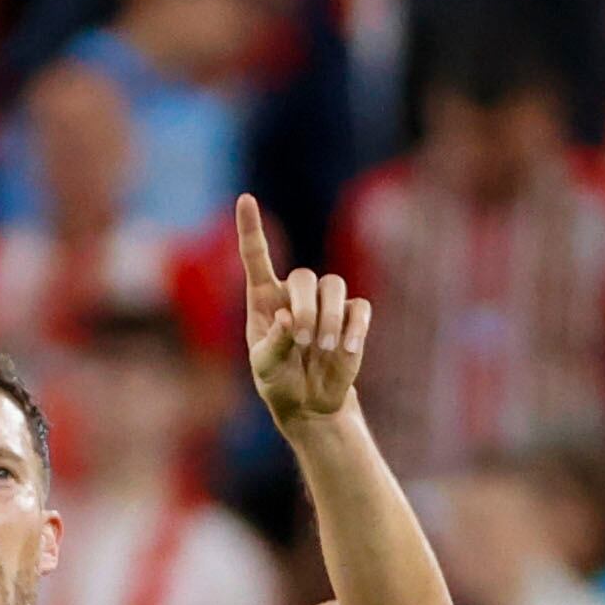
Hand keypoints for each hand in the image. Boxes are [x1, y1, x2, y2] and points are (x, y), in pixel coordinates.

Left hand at [237, 194, 370, 432]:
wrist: (310, 404)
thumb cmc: (279, 383)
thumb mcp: (266, 370)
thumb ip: (272, 345)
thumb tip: (287, 318)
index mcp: (264, 299)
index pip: (256, 256)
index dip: (251, 227)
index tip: (245, 200)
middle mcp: (294, 294)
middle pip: (305, 277)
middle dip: (306, 307)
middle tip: (303, 340)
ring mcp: (326, 304)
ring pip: (335, 286)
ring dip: (329, 318)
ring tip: (324, 349)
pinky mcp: (351, 318)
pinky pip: (359, 308)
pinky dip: (355, 328)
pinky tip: (347, 351)